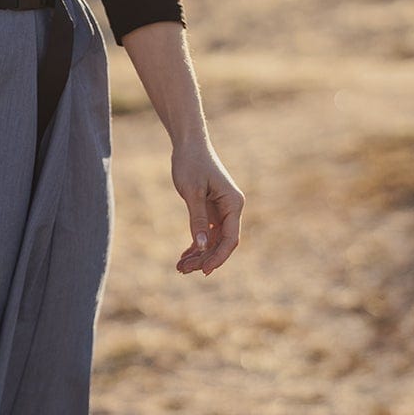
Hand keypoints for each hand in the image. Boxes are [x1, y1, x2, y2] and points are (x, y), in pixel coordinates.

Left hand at [171, 137, 244, 276]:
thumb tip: (202, 246)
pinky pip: (206, 233)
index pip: (231, 238)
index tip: (203, 270)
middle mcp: (231, 208)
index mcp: (233, 203)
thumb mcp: (192, 192)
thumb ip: (197, 220)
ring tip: (180, 267)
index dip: (218, 257)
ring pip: (213, 240)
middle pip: (221, 243)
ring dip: (199, 255)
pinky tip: (184, 256)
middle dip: (204, 258)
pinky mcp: (210, 209)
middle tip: (182, 270)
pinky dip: (196, 245)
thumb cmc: (191, 163)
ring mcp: (221, 210)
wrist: (188, 144)